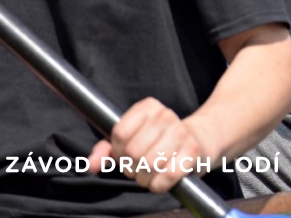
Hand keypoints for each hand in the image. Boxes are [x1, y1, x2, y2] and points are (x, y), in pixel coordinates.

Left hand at [87, 97, 213, 192]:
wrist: (198, 139)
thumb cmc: (159, 140)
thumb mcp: (131, 138)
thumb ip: (107, 149)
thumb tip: (91, 164)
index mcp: (148, 107)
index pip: (120, 133)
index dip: (118, 151)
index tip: (126, 154)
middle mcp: (166, 115)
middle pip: (133, 151)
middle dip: (131, 167)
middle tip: (138, 167)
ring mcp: (181, 132)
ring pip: (149, 165)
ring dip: (145, 178)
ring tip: (149, 173)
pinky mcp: (193, 151)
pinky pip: (167, 176)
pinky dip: (160, 184)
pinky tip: (162, 178)